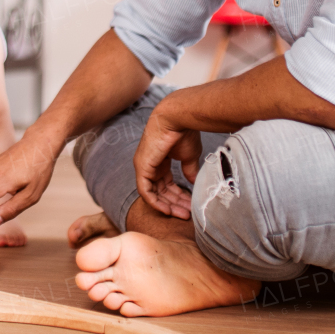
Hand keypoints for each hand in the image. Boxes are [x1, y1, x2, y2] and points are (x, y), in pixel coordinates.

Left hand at [133, 97, 202, 219]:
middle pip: (161, 190)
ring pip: (153, 193)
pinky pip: (145, 191)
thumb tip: (193, 183)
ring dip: (168, 205)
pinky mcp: (141, 167)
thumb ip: (189, 170)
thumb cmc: (183, 133)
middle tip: (188, 214)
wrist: (177, 119)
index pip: (167, 183)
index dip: (178, 195)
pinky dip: (155, 202)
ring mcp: (144, 166)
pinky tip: (168, 210)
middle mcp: (150, 164)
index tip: (191, 204)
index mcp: (160, 161)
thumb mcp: (189, 156)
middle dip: (175, 203)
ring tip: (183, 214)